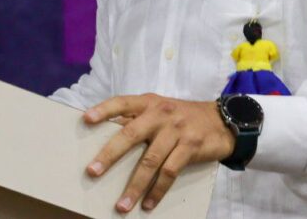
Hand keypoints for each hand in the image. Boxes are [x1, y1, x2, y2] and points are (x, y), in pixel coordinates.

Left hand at [83, 93, 234, 212]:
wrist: (221, 120)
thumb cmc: (181, 117)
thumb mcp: (160, 110)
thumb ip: (137, 118)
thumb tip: (107, 132)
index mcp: (149, 103)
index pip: (122, 102)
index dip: (104, 110)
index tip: (86, 120)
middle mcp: (161, 114)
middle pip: (131, 134)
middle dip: (109, 155)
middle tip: (92, 172)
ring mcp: (176, 130)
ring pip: (150, 161)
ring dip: (134, 185)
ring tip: (121, 205)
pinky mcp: (190, 147)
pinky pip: (170, 172)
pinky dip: (157, 190)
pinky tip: (148, 204)